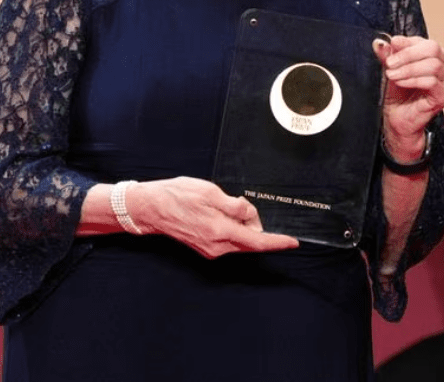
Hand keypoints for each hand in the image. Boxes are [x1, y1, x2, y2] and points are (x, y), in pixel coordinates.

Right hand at [127, 177, 298, 257]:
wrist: (150, 208)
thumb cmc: (178, 196)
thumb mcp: (212, 193)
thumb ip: (236, 207)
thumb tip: (252, 218)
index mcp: (220, 231)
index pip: (257, 241)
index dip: (277, 242)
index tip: (293, 243)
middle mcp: (216, 246)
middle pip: (250, 243)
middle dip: (259, 228)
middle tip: (248, 208)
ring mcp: (210, 250)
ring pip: (240, 242)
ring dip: (245, 227)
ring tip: (229, 207)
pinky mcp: (205, 248)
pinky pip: (229, 241)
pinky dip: (235, 230)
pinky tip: (224, 215)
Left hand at [374, 35, 443, 158]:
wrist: (398, 119)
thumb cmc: (398, 94)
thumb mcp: (390, 70)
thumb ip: (387, 56)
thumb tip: (380, 43)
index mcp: (436, 55)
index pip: (425, 42)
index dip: (407, 42)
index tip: (392, 44)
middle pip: (432, 49)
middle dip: (408, 54)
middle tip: (390, 63)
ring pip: (433, 65)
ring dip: (408, 68)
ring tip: (392, 75)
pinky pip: (432, 82)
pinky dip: (413, 80)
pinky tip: (401, 82)